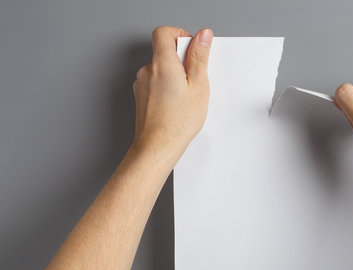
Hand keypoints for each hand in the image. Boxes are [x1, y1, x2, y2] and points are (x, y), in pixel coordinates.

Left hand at [132, 26, 212, 163]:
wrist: (157, 146)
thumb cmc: (178, 122)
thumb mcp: (198, 86)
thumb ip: (199, 57)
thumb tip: (202, 35)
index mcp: (162, 63)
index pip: (164, 32)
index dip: (180, 35)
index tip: (193, 48)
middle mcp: (147, 71)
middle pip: (164, 52)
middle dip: (182, 61)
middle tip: (194, 79)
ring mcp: (142, 84)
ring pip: (161, 69)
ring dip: (175, 76)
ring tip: (187, 96)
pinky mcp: (141, 96)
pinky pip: (156, 83)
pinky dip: (167, 88)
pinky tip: (177, 104)